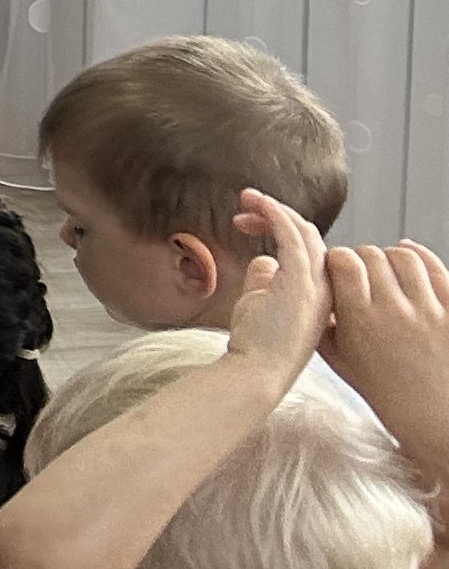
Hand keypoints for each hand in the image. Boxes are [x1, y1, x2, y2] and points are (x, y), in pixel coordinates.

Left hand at [223, 187, 334, 377]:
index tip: (246, 224)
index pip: (309, 249)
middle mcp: (325, 287)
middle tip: (243, 206)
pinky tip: (257, 203)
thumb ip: (266, 279)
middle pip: (309, 236)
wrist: (256, 370)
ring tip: (246, 198)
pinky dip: (276, 214)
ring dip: (275, 209)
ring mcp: (317, 285)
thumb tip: (264, 259)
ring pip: (304, 232)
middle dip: (276, 215)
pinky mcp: (300, 281)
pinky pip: (292, 236)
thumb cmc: (256, 342)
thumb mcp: (261, 303)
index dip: (281, 229)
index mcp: (321, 292)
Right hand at [328, 238, 448, 464]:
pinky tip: (412, 263)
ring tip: (388, 271)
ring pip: (404, 256)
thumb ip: (323, 328)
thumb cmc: (390, 397)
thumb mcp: (343, 364)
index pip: (342, 261)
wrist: (439, 422)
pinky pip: (437, 269)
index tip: (336, 270)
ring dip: (391, 257)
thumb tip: (310, 299)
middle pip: (372, 255)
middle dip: (363, 259)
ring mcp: (429, 309)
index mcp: (360, 320)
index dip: (336, 260)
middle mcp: (394, 309)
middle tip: (362, 273)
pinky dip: (422, 257)